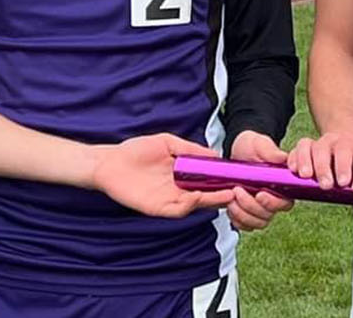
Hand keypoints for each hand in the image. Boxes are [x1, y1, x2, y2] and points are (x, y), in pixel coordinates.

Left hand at [92, 134, 235, 218]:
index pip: (210, 181)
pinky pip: (179, 209)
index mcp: (184, 176)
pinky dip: (192, 204)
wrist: (109, 162)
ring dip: (213, 200)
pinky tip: (202, 196)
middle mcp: (180, 190)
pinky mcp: (158, 207)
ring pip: (197, 204)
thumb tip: (214, 154)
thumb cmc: (136, 151)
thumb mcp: (168, 143)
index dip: (225, 180)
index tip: (241, 177)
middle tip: (243, 190)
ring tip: (229, 194)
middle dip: (226, 194)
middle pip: (208, 195)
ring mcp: (170, 200)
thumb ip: (191, 149)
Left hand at [224, 131, 293, 230]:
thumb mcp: (260, 144)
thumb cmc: (252, 147)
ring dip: (242, 213)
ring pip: (258, 222)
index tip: (260, 193)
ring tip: (231, 197)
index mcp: (283, 184)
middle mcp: (275, 198)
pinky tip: (230, 206)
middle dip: (252, 206)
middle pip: (269, 215)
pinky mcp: (249, 212)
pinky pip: (246, 225)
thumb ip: (271, 152)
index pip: (285, 202)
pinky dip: (237, 219)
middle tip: (238, 190)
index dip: (273, 202)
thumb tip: (282, 158)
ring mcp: (262, 207)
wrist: (238, 151)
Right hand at [286, 128, 352, 191]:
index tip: (343, 183)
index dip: (343, 166)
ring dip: (304, 162)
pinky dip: (292, 160)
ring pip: (305, 146)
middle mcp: (331, 140)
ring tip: (305, 177)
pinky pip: (295, 150)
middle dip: (323, 168)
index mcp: (349, 143)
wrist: (350, 140)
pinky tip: (293, 172)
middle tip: (325, 186)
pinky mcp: (303, 148)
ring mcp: (316, 142)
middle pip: (322, 148)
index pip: (345, 150)